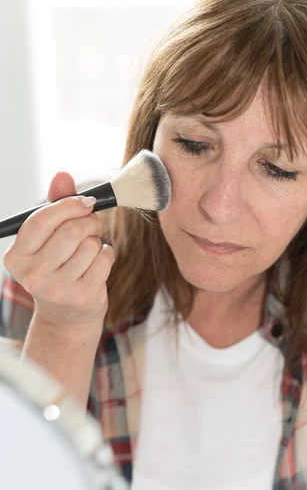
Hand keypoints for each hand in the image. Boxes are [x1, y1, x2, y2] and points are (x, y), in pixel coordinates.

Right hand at [4, 171, 114, 328]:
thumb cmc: (57, 268)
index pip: (41, 220)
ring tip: (91, 250)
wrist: (67, 315)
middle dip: (89, 221)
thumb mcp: (49, 239)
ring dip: (98, 240)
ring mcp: (58, 289)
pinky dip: (107, 254)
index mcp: (16, 257)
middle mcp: (33, 275)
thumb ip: (55, 206)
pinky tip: (98, 264)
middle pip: (71, 231)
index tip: (84, 203)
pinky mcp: (83, 297)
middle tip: (94, 224)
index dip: (67, 205)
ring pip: (91, 245)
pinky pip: (105, 259)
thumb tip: (62, 174)